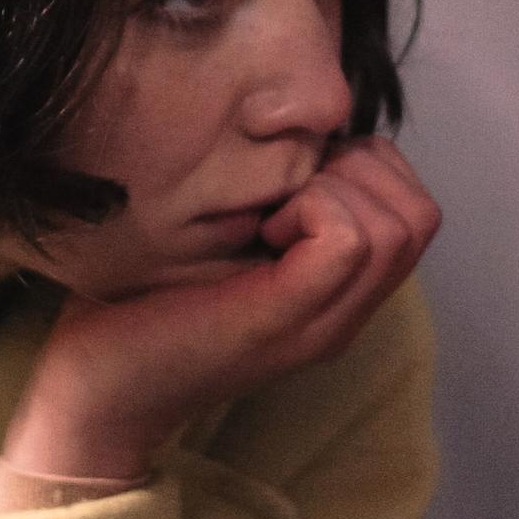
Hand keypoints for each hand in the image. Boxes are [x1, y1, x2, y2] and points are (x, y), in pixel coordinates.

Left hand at [1, 137, 439, 486]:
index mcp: (339, 295)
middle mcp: (345, 314)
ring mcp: (322, 324)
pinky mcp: (285, 322)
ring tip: (269, 215)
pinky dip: (310, 208)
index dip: (364, 166)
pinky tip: (259, 229)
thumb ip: (275, 200)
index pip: (416, 209)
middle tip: (283, 193)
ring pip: (397, 225)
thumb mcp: (225, 238)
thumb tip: (298, 129)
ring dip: (333, 189)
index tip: (292, 180)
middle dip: (359, 170)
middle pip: (420, 215)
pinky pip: (348, 240)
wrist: (97, 389)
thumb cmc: (143, 300)